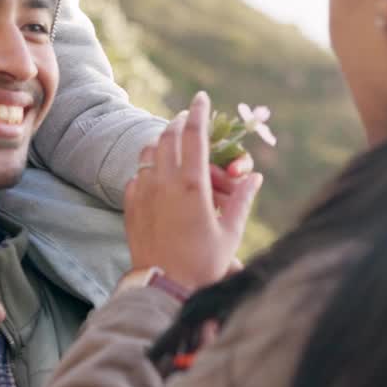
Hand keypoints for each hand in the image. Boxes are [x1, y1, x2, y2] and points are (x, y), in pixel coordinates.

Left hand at [124, 91, 262, 289]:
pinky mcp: (131, 206)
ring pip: (149, 151)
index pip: (194, 134)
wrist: (164, 289)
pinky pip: (137, 175)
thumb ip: (242, 200)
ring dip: (161, 141)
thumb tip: (254, 177)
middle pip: (168, 136)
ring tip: (172, 143)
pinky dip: (148, 168)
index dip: (198, 112)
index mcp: (193, 185)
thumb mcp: (230, 234)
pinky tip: (156, 177)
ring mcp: (144, 192)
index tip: (201, 98)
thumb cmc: (203, 264)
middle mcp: (165, 182)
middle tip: (187, 119)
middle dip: (179, 122)